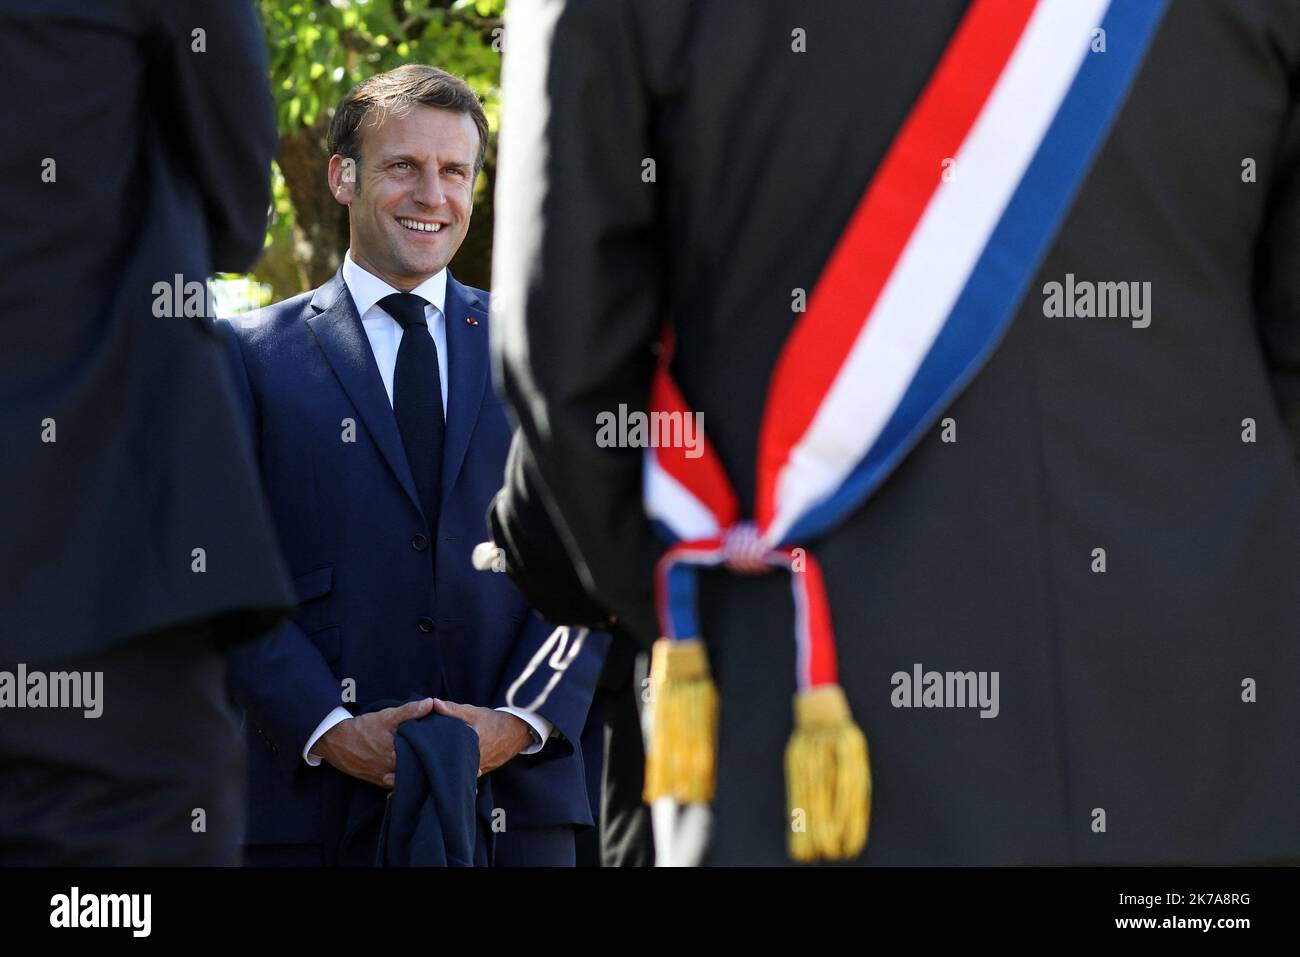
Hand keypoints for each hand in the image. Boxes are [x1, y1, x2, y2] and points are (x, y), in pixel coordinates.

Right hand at [311, 698, 433, 788]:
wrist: (335, 741)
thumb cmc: (363, 728)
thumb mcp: (387, 716)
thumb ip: (410, 711)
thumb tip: (430, 703)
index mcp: (397, 757)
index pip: (423, 760)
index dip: (433, 754)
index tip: (441, 746)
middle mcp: (391, 772)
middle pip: (415, 772)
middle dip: (425, 764)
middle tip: (433, 754)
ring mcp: (384, 780)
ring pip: (405, 779)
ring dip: (413, 772)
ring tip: (422, 762)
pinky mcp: (377, 783)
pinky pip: (394, 784)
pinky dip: (401, 778)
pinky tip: (407, 769)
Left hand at [432, 699, 533, 775]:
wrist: (516, 732)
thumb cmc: (494, 721)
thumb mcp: (474, 712)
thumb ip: (453, 709)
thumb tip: (434, 703)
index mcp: (473, 743)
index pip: (449, 750)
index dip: (437, 750)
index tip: (426, 747)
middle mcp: (477, 759)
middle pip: (453, 763)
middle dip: (442, 759)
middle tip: (428, 755)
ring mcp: (480, 767)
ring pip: (461, 770)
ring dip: (452, 766)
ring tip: (438, 762)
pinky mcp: (483, 772)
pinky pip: (468, 773)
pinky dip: (461, 770)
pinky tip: (453, 765)